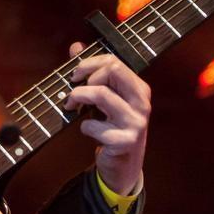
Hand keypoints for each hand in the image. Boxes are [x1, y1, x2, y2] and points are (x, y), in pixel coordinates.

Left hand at [62, 42, 150, 194]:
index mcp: (139, 89)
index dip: (88, 64)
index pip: (114, 61)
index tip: (74, 74)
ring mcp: (135, 122)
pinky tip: (88, 131)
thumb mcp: (105, 99)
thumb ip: (92, 71)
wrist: (123, 167)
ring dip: (78, 97)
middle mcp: (142, 103)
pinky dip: (84, 126)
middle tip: (72, 88)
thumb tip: (76, 46)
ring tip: (71, 107)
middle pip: (111, 70)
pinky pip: (93, 125)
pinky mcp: (124, 141)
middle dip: (85, 75)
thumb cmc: (112, 128)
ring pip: (100, 94)